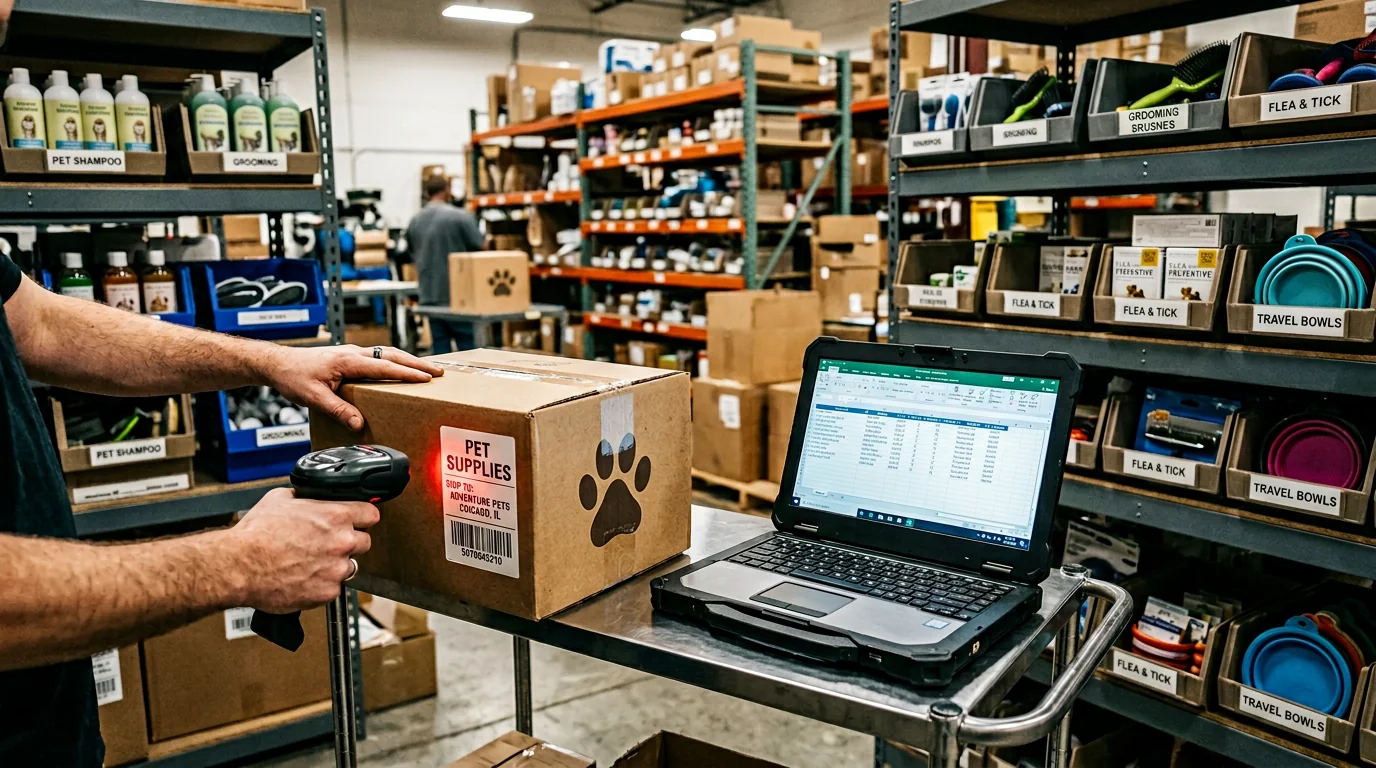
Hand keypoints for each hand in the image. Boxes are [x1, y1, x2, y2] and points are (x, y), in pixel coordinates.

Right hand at [226, 488, 379, 612]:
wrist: (238, 565)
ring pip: (349, 567)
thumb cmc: (256, 534)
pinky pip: (333, 588)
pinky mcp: (327, 592)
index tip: (358, 522)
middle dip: (348, 543)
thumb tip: (309, 496)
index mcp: (335, 516)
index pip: (371, 515)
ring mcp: (336, 569)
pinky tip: (303, 579)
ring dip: (335, 565)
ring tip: (310, 564)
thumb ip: (304, 497)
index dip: (363, 518)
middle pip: (364, 542)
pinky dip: (321, 585)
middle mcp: (341, 542)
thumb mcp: (280, 499)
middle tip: (327, 545)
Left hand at [264, 344, 443, 429]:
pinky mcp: (350, 357)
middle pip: (393, 355)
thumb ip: (338, 410)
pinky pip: (379, 357)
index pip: (384, 367)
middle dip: (417, 364)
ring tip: (427, 371)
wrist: (278, 363)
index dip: (407, 373)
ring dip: (408, 361)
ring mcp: (352, 353)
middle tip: (438, 373)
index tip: (426, 378)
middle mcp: (353, 353)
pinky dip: (395, 362)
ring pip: (388, 353)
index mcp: (347, 361)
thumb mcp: (313, 397)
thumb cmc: (293, 376)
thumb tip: (358, 423)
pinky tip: (400, 369)